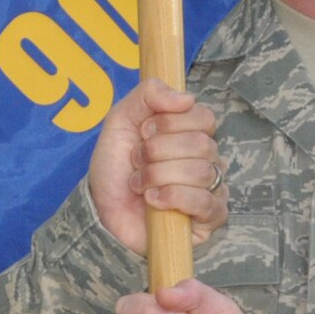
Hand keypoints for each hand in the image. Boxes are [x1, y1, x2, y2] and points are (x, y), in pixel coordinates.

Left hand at [86, 79, 223, 255]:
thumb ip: (149, 94)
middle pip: (201, 144)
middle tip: (137, 162)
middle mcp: (207, 160)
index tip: (143, 133)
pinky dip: (172, 197)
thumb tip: (186, 98)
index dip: (170, 123)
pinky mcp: (210, 219)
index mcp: (191, 134)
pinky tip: (153, 201)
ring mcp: (212, 189)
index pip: (204, 117)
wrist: (102, 211)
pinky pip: (205, 202)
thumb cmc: (115, 169)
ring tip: (140, 185)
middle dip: (157, 152)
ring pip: (201, 171)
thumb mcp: (121, 120)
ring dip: (159, 176)